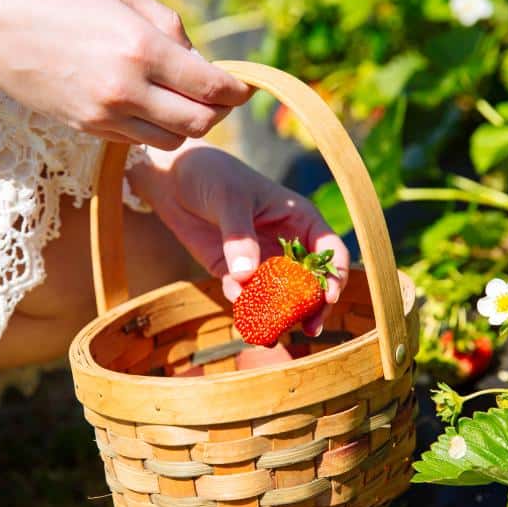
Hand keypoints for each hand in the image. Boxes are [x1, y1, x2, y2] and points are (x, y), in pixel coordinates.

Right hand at [0, 0, 251, 148]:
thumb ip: (169, 28)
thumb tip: (199, 61)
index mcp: (140, 48)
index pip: (211, 87)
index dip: (236, 91)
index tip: (243, 87)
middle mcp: (126, 90)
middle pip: (200, 124)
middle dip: (218, 112)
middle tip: (218, 96)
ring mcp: (105, 116)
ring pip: (173, 141)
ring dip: (188, 125)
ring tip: (182, 100)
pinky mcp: (87, 130)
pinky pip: (139, 141)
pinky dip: (155, 129)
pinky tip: (148, 105)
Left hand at [129, 140, 349, 335]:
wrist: (173, 179)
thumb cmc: (212, 175)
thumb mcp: (229, 199)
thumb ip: (239, 237)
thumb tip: (246, 276)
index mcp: (298, 218)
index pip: (329, 248)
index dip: (334, 273)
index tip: (330, 296)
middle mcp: (285, 243)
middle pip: (310, 281)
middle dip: (313, 306)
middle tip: (310, 328)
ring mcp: (261, 260)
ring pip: (280, 295)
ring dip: (279, 314)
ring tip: (272, 332)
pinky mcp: (233, 272)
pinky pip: (245, 296)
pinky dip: (245, 307)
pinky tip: (239, 309)